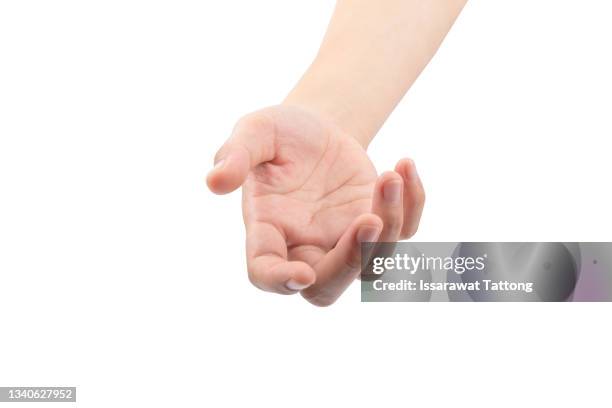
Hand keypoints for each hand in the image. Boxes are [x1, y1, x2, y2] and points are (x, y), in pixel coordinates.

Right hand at [207, 105, 424, 305]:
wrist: (315, 128)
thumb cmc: (278, 133)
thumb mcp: (255, 131)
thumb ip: (236, 154)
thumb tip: (215, 182)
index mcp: (267, 229)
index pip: (264, 271)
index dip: (279, 281)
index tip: (301, 274)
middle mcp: (303, 245)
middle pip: (326, 287)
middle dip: (350, 262)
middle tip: (369, 219)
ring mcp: (342, 240)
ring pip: (373, 262)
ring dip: (390, 223)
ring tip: (390, 174)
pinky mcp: (375, 224)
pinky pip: (405, 232)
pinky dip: (413, 205)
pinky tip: (405, 165)